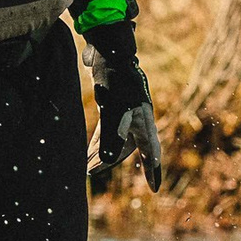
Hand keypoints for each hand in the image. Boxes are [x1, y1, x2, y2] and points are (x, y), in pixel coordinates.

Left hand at [80, 22, 163, 188]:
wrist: (108, 52)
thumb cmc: (115, 80)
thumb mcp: (112, 109)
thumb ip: (112, 136)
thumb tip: (108, 160)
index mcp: (143, 121)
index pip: (151, 151)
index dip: (152, 171)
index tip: (154, 189)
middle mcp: (137, 119)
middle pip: (128, 148)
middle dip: (111, 162)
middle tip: (91, 171)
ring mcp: (125, 112)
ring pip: (116, 140)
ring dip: (102, 153)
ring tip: (85, 166)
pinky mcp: (112, 106)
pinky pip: (107, 130)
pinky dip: (98, 141)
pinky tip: (87, 150)